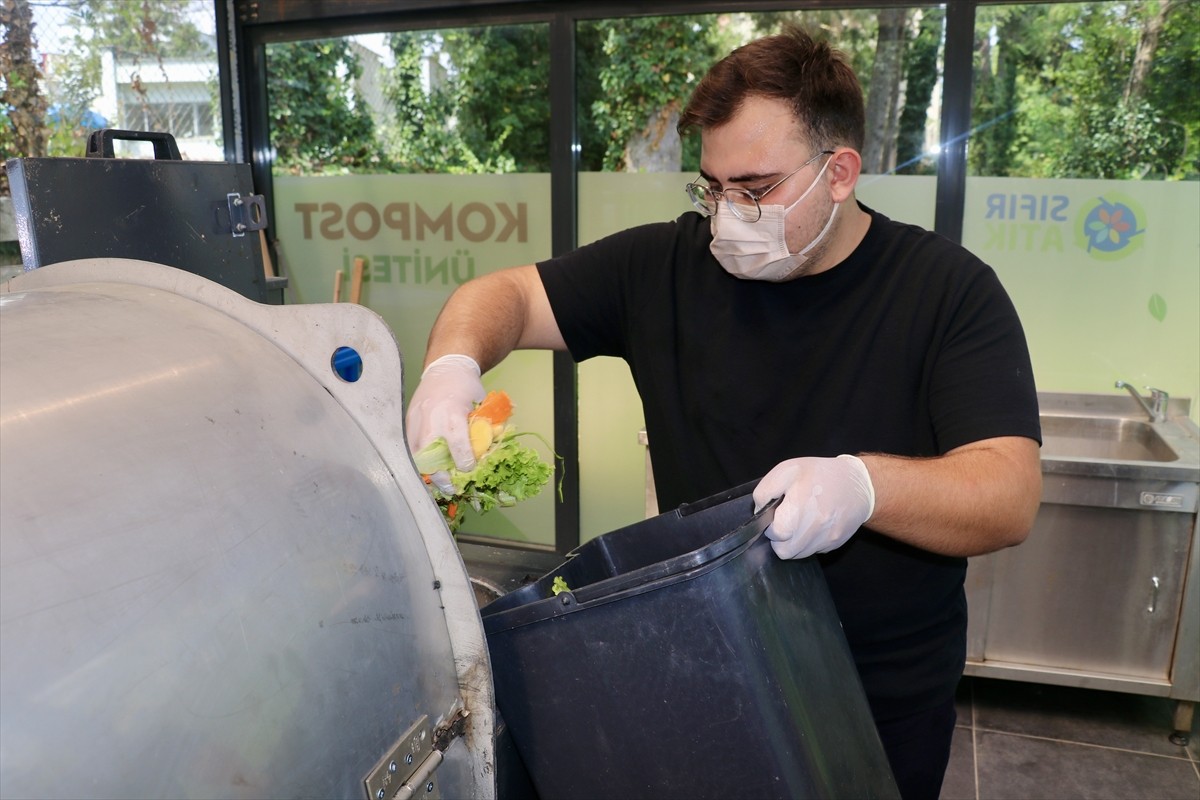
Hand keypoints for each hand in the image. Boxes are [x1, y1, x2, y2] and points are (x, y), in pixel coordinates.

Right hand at [405, 354, 485, 490]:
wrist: (446, 368)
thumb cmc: (467, 387)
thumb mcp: (481, 407)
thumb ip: (481, 431)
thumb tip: (485, 456)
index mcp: (453, 414)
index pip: (458, 447)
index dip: (464, 463)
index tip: (469, 470)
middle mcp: (431, 419)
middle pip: (431, 457)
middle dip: (441, 477)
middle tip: (451, 488)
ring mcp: (416, 421)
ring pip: (416, 455)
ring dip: (427, 472)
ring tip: (439, 483)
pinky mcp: (408, 423)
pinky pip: (410, 448)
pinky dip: (419, 460)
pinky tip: (429, 469)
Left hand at [753, 454, 874, 559]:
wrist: (859, 484)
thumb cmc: (820, 474)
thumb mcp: (787, 471)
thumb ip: (765, 492)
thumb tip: (759, 513)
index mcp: (801, 508)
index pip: (776, 535)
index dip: (771, 527)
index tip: (777, 516)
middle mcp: (817, 528)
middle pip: (785, 551)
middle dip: (780, 539)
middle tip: (786, 521)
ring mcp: (827, 539)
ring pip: (799, 555)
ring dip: (793, 543)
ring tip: (800, 523)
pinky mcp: (835, 544)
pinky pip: (813, 551)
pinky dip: (808, 543)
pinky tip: (813, 526)